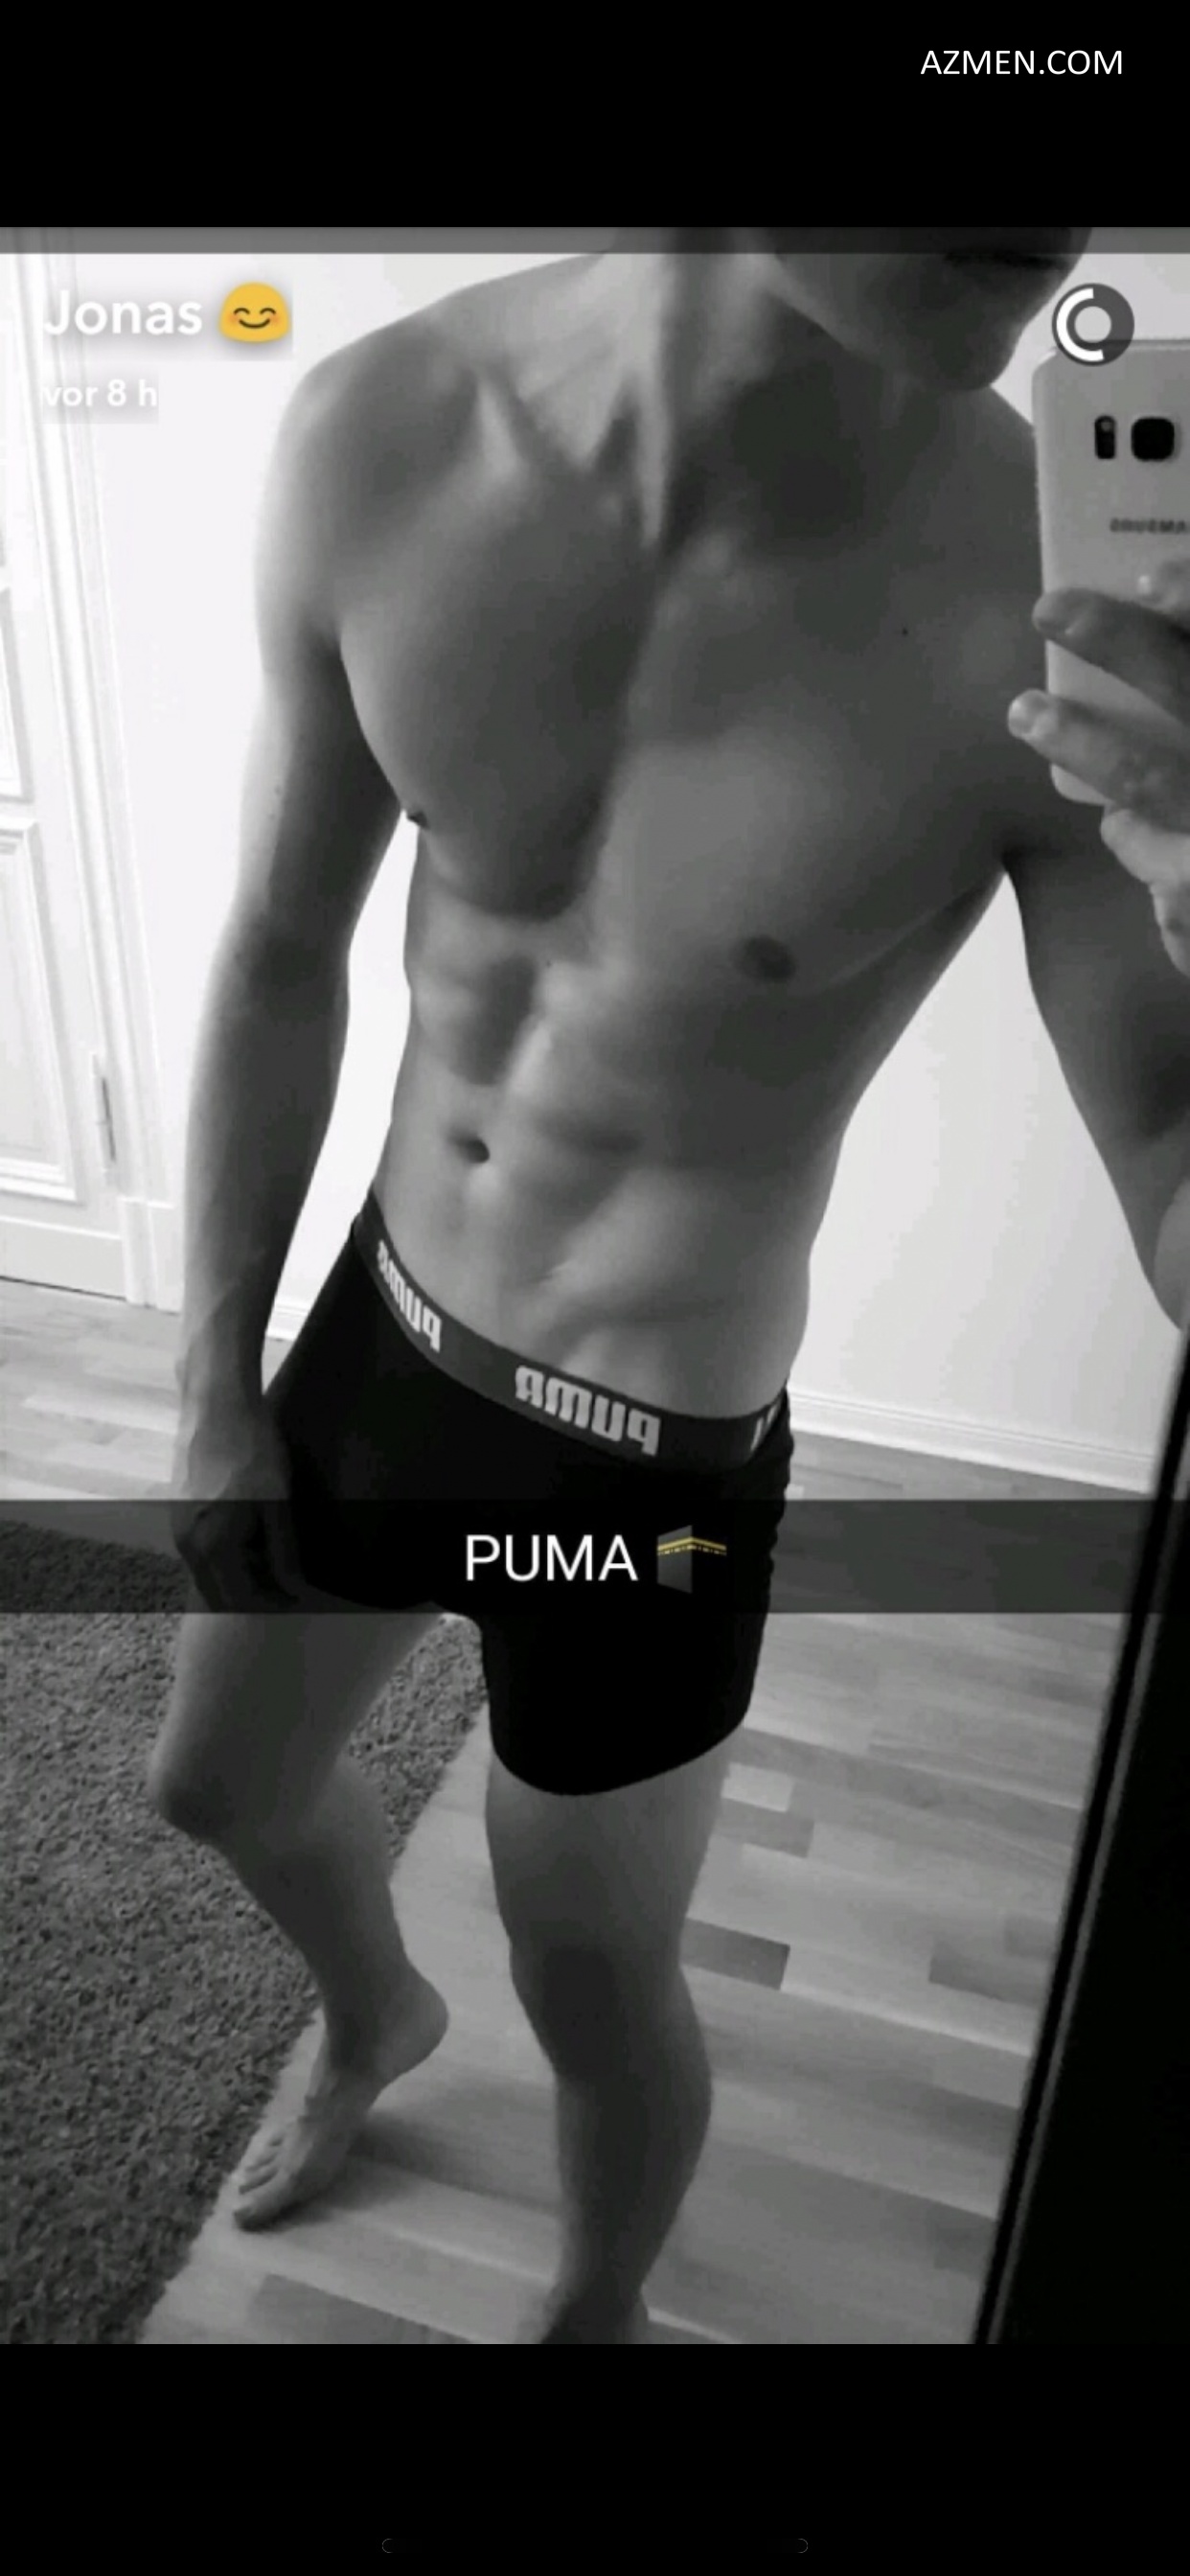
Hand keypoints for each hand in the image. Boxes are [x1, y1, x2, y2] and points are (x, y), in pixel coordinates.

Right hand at [170, 1398, 307, 1609]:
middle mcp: (186, 1544)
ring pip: (208, 1572)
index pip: (241, 1599)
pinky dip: (225, 1554)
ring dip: (239, 1574)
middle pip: (219, 1593)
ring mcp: (177, 1527)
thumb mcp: (277, 1504)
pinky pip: (201, 1550)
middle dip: (253, 1595)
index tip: (298, 1596)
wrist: (216, 1403)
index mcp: (212, 1546)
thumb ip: (283, 1553)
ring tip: (272, 1553)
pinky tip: (249, 1532)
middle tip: (287, 1582)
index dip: (273, 1602)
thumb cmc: (251, 1449)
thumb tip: (293, 1590)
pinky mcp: (177, 1510)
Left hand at [1008, 555, 1189, 975]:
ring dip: (1082, 741)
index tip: (1149, 574)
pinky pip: (1150, 853)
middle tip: (1051, 609)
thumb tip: (1154, 635)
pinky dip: (1131, 836)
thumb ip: (1186, 725)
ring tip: (1026, 714)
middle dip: (1124, 642)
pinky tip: (1123, 829)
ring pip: (1150, 776)